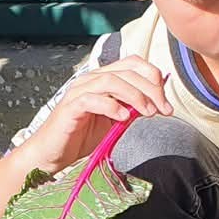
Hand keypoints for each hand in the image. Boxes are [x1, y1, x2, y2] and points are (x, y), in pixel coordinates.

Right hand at [20, 56, 170, 175]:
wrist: (52, 154)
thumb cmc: (81, 137)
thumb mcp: (114, 121)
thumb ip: (131, 108)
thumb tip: (156, 101)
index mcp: (102, 79)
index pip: (132, 63)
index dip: (153, 77)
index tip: (166, 101)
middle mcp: (90, 80)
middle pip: (126, 71)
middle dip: (150, 89)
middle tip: (163, 109)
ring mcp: (79, 91)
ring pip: (111, 81)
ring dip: (135, 96)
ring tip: (147, 113)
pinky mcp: (70, 107)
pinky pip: (93, 99)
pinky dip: (111, 106)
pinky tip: (123, 118)